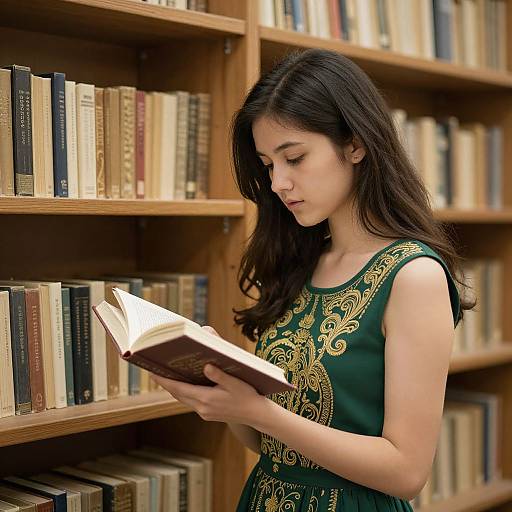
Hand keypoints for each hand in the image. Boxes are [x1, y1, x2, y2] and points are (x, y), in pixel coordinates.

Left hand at [150, 327, 268, 425]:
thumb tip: (206, 366)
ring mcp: (204, 412)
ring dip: (175, 388)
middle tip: (156, 369)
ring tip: (167, 375)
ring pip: (183, 398)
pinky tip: (186, 384)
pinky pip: (191, 401)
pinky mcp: (208, 413)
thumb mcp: (235, 382)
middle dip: (166, 383)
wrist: (256, 415)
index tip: (152, 373)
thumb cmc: (247, 396)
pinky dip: (185, 392)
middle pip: (178, 394)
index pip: (178, 389)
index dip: (164, 381)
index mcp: (206, 399)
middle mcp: (202, 407)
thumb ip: (219, 375)